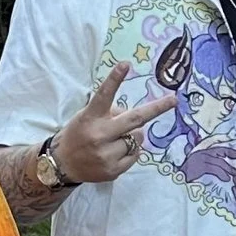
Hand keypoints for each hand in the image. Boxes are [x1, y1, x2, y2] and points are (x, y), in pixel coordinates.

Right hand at [56, 61, 177, 183]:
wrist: (62, 165)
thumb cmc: (79, 134)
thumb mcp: (87, 116)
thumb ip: (110, 112)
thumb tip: (137, 117)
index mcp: (91, 117)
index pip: (103, 95)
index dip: (114, 79)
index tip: (125, 64)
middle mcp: (99, 135)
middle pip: (135, 119)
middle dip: (157, 108)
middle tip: (174, 100)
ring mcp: (106, 154)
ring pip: (138, 138)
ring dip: (133, 134)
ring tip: (115, 139)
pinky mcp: (113, 170)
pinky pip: (135, 154)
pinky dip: (131, 150)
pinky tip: (115, 151)